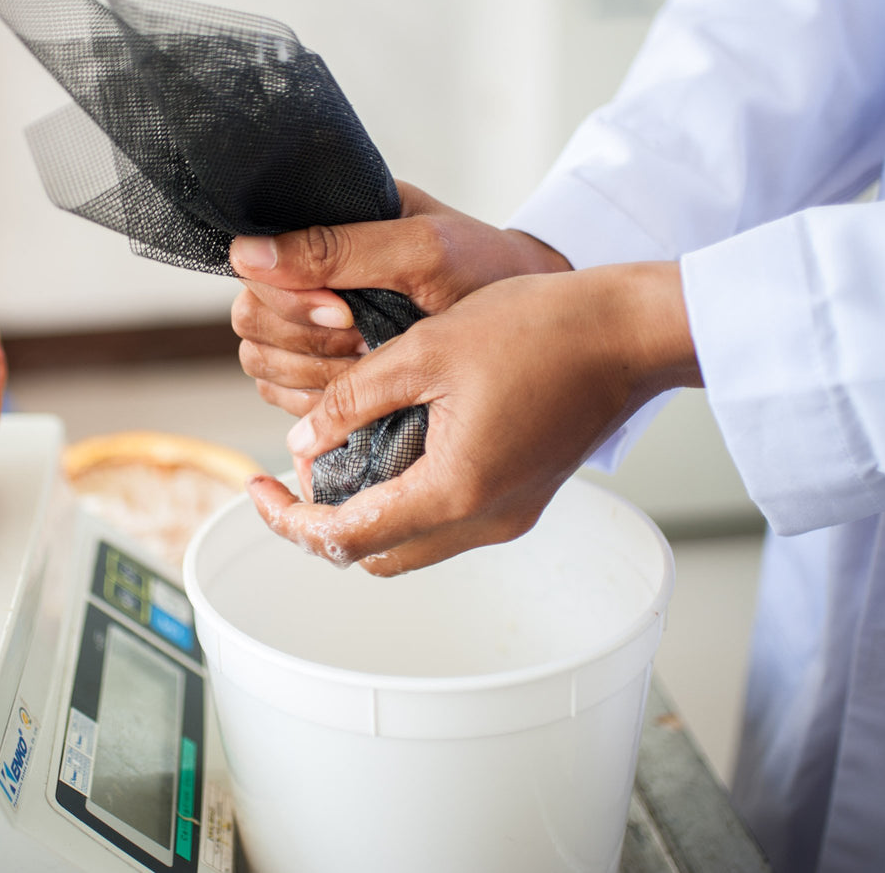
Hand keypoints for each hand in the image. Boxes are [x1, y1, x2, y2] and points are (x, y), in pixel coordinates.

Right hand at [229, 180, 569, 417]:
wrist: (540, 326)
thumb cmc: (486, 273)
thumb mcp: (422, 252)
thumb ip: (339, 249)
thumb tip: (246, 252)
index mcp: (327, 227)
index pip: (254, 268)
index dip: (291, 301)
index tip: (346, 315)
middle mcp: (310, 276)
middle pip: (252, 320)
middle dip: (306, 344)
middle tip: (364, 344)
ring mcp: (314, 327)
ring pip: (263, 362)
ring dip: (313, 377)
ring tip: (373, 365)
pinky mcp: (326, 371)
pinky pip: (284, 396)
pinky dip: (317, 404)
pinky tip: (365, 394)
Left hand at [246, 263, 701, 574]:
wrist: (628, 332)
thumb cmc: (538, 327)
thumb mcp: (423, 349)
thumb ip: (352, 400)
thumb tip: (302, 443)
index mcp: (454, 491)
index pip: (346, 538)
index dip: (288, 519)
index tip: (256, 486)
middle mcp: (482, 521)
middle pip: (374, 556)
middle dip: (319, 527)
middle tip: (284, 482)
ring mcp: (506, 516)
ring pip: (408, 545)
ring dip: (361, 518)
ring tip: (328, 465)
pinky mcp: (520, 499)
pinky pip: (442, 523)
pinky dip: (400, 503)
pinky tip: (382, 454)